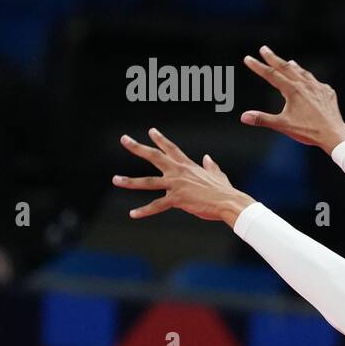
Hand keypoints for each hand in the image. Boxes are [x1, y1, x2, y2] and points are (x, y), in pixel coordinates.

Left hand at [113, 129, 253, 224]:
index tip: (151, 131)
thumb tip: (207, 157)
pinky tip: (132, 214)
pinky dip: (144, 211)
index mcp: (188, 166)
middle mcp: (179, 172)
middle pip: (154, 156)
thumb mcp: (217, 174)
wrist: (229, 202)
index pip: (171, 149)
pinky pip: (157, 205)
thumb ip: (210, 165)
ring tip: (115, 179)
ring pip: (148, 182)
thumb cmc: (225, 190)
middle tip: (124, 139)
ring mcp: (176, 185)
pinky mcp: (177, 199)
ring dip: (130, 181)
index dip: (160, 139)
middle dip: (137, 147)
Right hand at [241, 46, 344, 154]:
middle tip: (264, 49)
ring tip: (289, 62)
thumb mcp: (283, 125)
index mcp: (292, 90)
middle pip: (286, 68)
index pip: (271, 74)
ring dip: (294, 67)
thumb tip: (243, 117)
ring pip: (303, 73)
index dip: (258, 66)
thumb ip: (262, 119)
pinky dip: (309, 79)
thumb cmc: (309, 131)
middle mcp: (305, 85)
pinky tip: (309, 81)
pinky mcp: (327, 93)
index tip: (248, 58)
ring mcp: (318, 87)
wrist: (334, 134)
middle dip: (273, 58)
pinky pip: (316, 82)